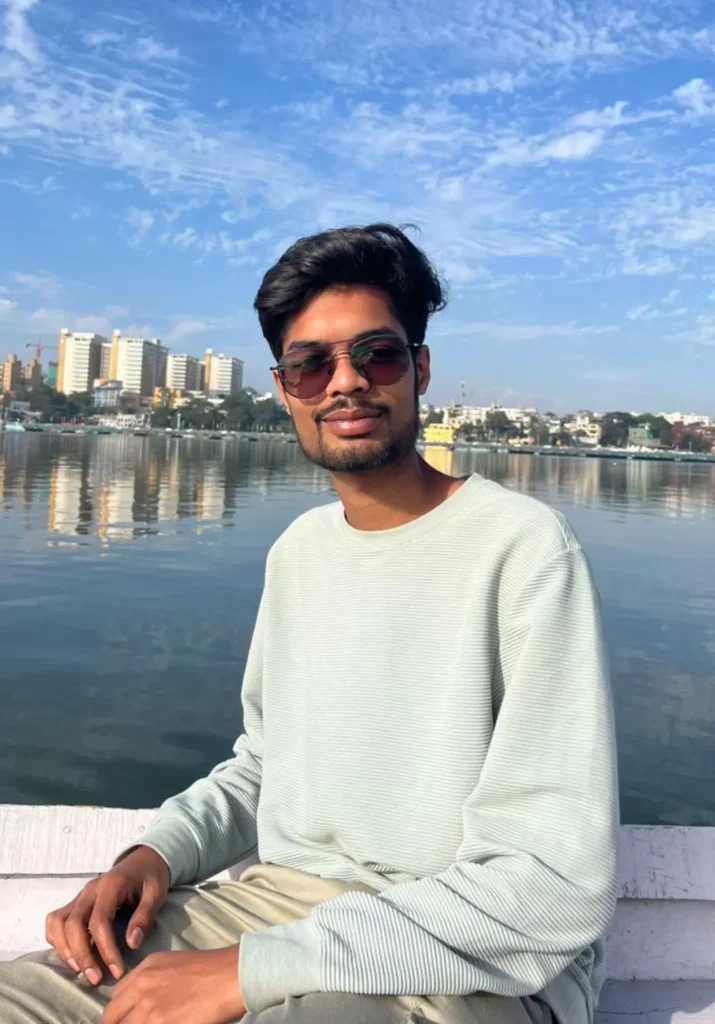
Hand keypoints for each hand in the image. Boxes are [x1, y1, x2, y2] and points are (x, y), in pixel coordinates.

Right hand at [45, 845, 170, 985]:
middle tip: (96, 979)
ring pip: (59, 923)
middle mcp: (90, 889)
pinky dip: (57, 940)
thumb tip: (132, 944)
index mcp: (111, 885)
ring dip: (65, 950)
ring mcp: (80, 895)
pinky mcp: (76, 902)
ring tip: (81, 971)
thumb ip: (144, 916)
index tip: (117, 970)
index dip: (106, 949)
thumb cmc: (151, 877)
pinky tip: (71, 956)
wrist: (143, 860)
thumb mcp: (156, 893)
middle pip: (73, 924)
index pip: (100, 921)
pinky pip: (55, 921)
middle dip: (82, 955)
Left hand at [103, 947, 245, 1023]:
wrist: (232, 975)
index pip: (114, 999)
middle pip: (111, 1018)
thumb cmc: (212, 971)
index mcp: (144, 970)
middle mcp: (141, 987)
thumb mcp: (174, 965)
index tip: (128, 1022)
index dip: (119, 1016)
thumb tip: (141, 1006)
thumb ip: (152, 982)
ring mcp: (149, 1008)